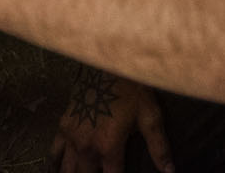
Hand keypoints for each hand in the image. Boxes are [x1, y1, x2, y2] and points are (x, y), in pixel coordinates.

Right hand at [50, 69, 172, 172]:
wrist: (107, 62)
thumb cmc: (131, 88)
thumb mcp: (150, 116)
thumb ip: (159, 147)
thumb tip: (169, 171)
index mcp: (109, 146)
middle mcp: (87, 146)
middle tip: (102, 172)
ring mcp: (72, 137)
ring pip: (67, 170)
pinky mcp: (63, 126)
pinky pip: (54, 152)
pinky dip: (56, 164)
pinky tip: (59, 170)